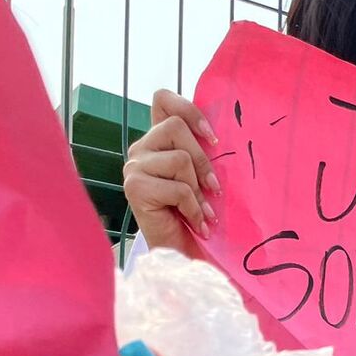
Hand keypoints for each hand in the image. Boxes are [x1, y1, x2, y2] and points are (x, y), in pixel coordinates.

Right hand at [122, 90, 221, 258]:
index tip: (212, 137)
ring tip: (202, 211)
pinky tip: (196, 223)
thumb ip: (202, 153)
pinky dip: (193, 208)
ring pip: (179, 159)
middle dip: (203, 161)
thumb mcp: (202, 178)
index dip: (188, 109)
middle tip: (214, 189)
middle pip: (175, 128)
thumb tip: (221, 136)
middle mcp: (141, 149)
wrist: (183, 255)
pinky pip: (178, 187)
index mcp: (157, 141)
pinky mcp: (135, 187)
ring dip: (198, 190)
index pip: (163, 100)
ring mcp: (135, 167)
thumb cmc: (197, 216)